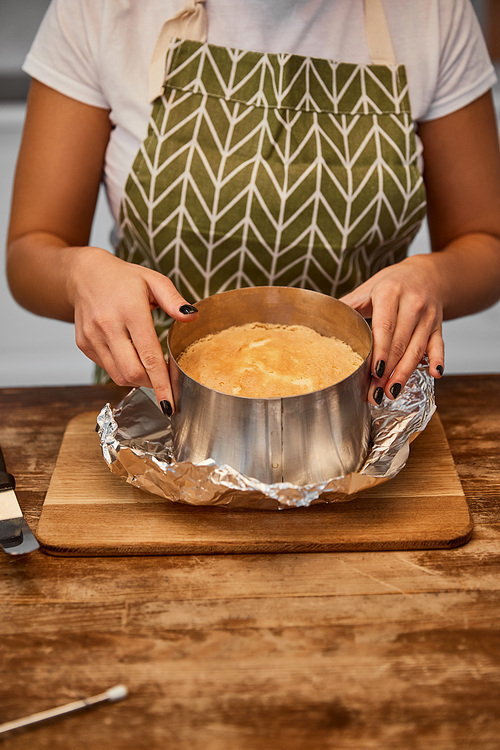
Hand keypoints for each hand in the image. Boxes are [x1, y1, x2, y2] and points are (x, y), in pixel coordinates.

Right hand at [67, 246, 197, 411]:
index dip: (161, 382)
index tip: (170, 401)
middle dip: (152, 384)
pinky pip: (107, 368)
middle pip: (132, 372)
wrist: (84, 274)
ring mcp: (92, 336)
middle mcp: (107, 325)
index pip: (149, 355)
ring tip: (149, 370)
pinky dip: (122, 370)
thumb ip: (174, 300)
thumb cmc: (124, 278)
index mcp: (130, 310)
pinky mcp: (83, 344)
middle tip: (164, 380)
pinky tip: (131, 358)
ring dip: (138, 380)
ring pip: (118, 375)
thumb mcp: (154, 280)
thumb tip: (193, 318)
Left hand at [340, 255, 444, 404]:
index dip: (380, 350)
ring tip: (392, 392)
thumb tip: (321, 319)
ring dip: (405, 373)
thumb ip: (349, 305)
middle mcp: (412, 304)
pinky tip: (435, 375)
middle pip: (400, 342)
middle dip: (389, 371)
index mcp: (390, 292)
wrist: (428, 275)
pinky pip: (439, 345)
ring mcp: (428, 317)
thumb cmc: (393, 283)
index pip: (385, 326)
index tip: (374, 371)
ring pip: (418, 349)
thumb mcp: (369, 288)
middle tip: (376, 392)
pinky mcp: (439, 326)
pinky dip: (438, 360)